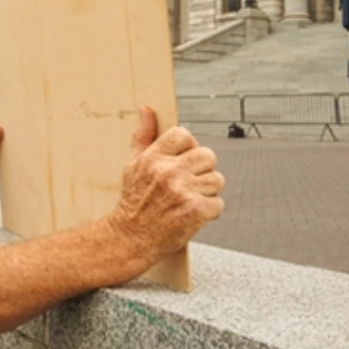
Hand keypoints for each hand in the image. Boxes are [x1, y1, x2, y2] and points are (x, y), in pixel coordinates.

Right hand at [105, 107, 224, 264]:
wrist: (130, 238)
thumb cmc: (133, 203)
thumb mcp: (132, 165)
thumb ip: (143, 135)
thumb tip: (147, 109)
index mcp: (154, 157)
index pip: (185, 135)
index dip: (188, 148)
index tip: (182, 162)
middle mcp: (169, 171)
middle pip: (208, 156)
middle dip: (202, 171)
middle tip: (188, 184)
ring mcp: (183, 191)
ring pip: (217, 180)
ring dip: (207, 192)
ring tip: (188, 201)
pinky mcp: (196, 211)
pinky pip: (219, 203)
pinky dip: (209, 212)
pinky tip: (193, 215)